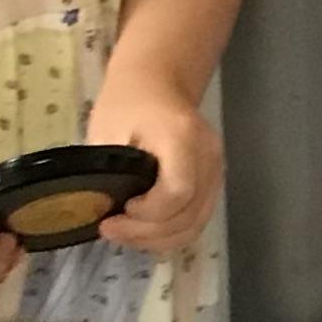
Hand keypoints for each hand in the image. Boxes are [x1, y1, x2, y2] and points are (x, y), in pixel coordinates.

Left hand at [87, 63, 224, 254]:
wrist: (157, 82)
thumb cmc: (126, 103)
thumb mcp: (106, 132)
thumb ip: (109, 174)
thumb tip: (106, 215)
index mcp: (181, 137)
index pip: (177, 192)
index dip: (149, 214)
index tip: (118, 211)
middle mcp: (208, 156)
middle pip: (189, 214)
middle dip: (148, 233)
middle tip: (111, 230)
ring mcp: (216, 170)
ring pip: (195, 224)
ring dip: (159, 239)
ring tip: (125, 235)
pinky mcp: (213, 182)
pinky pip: (197, 219)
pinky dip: (170, 234)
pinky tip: (144, 232)